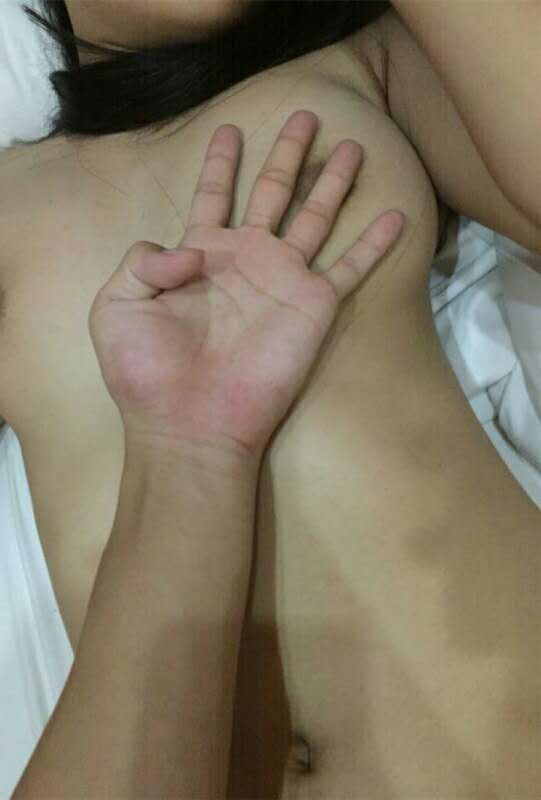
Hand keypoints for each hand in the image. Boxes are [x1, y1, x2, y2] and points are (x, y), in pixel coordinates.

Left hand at [88, 110, 403, 462]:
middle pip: (273, 192)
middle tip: (305, 116)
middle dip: (288, 154)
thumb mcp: (116, 305)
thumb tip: (190, 247)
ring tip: (351, 146)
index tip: (229, 129)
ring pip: (315, 217)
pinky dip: (374, 243)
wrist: (190, 423)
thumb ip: (141, 260)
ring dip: (333, 182)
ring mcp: (283, 281)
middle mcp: (247, 261)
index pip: (213, 196)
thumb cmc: (147, 372)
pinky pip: (351, 266)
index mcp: (200, 256)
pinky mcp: (314, 306)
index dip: (221, 164)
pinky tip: (393, 217)